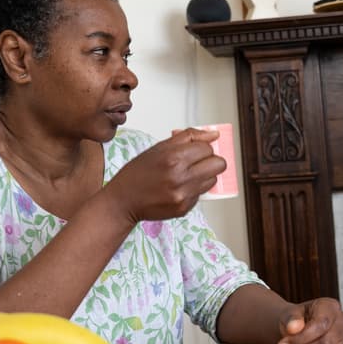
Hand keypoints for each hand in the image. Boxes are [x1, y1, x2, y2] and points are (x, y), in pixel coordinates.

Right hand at [104, 128, 225, 221]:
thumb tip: (213, 134)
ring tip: (186, 175)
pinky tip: (178, 188)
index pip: (208, 148)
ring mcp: (183, 195)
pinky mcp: (184, 208)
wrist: (123, 200)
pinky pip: (201, 195)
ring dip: (204, 176)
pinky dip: (193, 190)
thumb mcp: (159, 147)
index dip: (202, 148)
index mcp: (173, 158)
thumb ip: (188, 137)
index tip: (194, 150)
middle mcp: (180, 177)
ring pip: (213, 180)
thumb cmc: (138, 172)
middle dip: (210, 161)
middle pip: (219, 164)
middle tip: (197, 162)